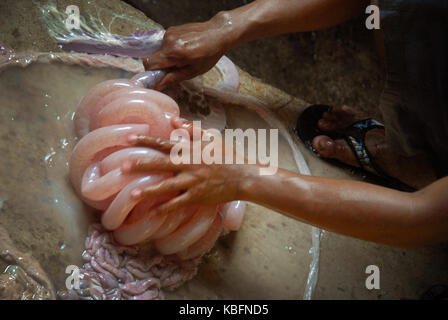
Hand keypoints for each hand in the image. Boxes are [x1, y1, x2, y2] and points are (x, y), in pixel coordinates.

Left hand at [122, 118, 254, 213]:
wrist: (243, 176)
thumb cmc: (227, 156)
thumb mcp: (211, 138)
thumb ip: (192, 129)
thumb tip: (174, 120)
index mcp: (190, 150)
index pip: (164, 143)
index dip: (146, 140)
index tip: (129, 139)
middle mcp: (189, 165)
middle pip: (161, 164)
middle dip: (141, 165)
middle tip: (123, 167)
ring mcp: (193, 182)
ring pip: (167, 186)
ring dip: (149, 191)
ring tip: (132, 195)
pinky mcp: (198, 196)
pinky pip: (179, 203)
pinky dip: (166, 208)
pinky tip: (153, 213)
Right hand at [143, 13, 233, 90]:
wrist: (217, 33)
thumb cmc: (209, 55)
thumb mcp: (193, 71)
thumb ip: (173, 78)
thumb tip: (158, 86)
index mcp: (173, 52)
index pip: (149, 63)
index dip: (152, 72)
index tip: (161, 76)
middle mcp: (168, 41)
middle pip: (153, 57)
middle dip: (161, 66)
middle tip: (176, 68)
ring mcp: (168, 33)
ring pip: (159, 51)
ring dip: (167, 57)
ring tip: (183, 58)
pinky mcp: (171, 29)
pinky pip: (165, 44)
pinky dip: (171, 50)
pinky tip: (184, 49)